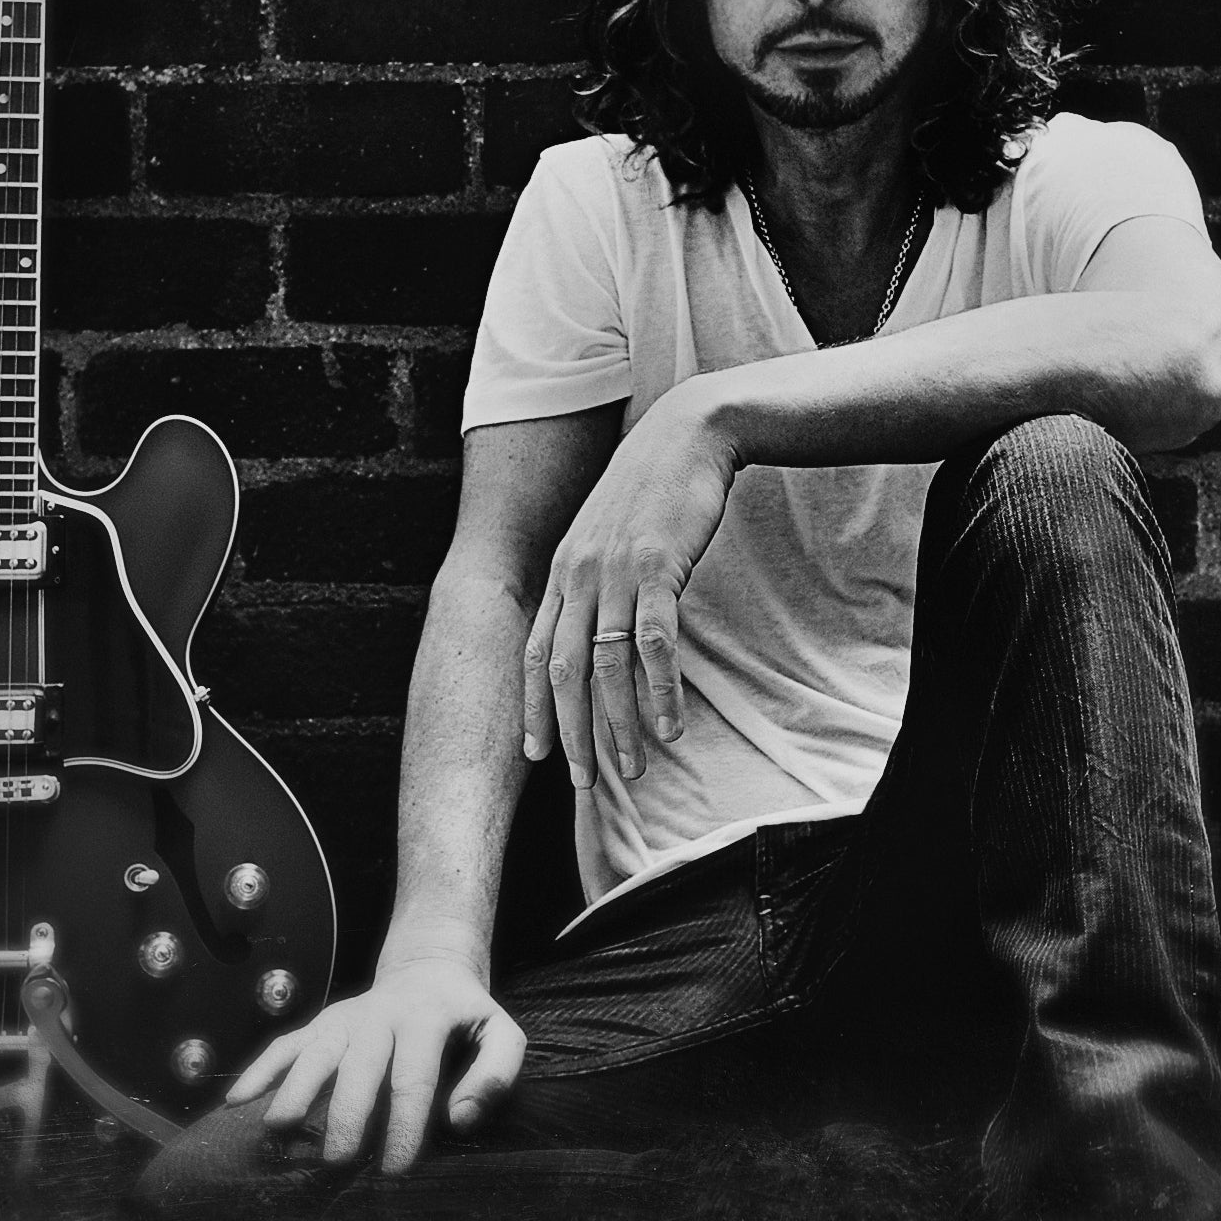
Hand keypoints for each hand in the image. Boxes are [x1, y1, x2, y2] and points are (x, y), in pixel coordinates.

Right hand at [225, 954, 525, 1173]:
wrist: (429, 968)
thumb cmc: (467, 1017)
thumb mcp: (501, 1034)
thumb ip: (496, 1074)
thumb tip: (461, 1118)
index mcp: (426, 1019)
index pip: (414, 1077)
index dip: (405, 1124)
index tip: (397, 1169)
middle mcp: (379, 1016)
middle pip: (359, 1067)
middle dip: (346, 1114)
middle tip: (336, 1161)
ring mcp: (344, 1018)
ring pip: (315, 1052)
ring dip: (294, 1089)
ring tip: (277, 1129)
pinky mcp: (321, 1024)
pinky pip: (286, 1044)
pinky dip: (260, 1070)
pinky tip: (236, 1102)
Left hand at [520, 386, 737, 787]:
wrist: (687, 435)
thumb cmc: (653, 489)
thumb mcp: (609, 535)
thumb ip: (598, 580)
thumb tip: (604, 631)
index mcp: (564, 571)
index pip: (535, 653)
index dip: (532, 707)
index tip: (536, 754)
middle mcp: (580, 576)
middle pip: (564, 673)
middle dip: (571, 734)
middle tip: (585, 784)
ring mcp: (616, 572)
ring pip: (605, 667)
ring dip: (617, 726)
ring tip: (632, 770)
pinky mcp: (658, 567)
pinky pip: (654, 644)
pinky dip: (659, 691)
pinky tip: (670, 727)